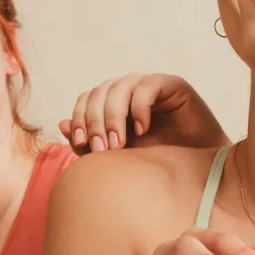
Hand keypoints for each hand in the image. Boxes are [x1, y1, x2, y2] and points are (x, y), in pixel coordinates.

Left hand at [59, 73, 226, 154]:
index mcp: (110, 104)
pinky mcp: (171, 85)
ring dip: (114, 117)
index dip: (80, 119)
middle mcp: (126, 91)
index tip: (83, 144)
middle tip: (103, 150)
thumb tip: (60, 124)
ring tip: (120, 144)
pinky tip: (142, 130)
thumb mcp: (117, 157)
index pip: (85, 101)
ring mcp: (147, 86)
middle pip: (98, 93)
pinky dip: (139, 108)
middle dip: (96, 122)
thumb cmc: (156, 163)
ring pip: (117, 88)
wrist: (194, 169)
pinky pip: (146, 88)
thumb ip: (90, 144)